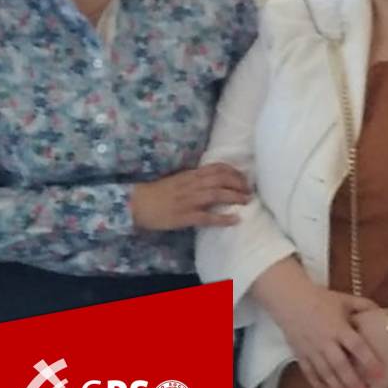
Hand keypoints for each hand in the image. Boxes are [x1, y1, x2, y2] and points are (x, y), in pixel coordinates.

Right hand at [128, 163, 249, 230]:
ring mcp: (189, 201)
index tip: (243, 177)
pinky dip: (223, 218)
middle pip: (220, 179)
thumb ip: (193, 179)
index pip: (216, 168)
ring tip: (246, 201)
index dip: (233, 171)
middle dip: (238, 183)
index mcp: (189, 175)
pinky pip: (207, 217)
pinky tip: (235, 219)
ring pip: (217, 194)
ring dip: (234, 196)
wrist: (138, 204)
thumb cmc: (157, 193)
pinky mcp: (185, 216)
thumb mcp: (177, 180)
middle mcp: (191, 185)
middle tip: (249, 190)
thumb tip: (212, 180)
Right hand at [267, 282, 384, 387]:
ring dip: (338, 387)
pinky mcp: (301, 354)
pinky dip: (319, 384)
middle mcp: (325, 340)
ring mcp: (311, 349)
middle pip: (340, 365)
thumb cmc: (318, 298)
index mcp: (338, 327)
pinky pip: (310, 373)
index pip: (356, 346)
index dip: (369, 360)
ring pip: (325, 373)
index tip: (380, 373)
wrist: (289, 298)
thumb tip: (382, 312)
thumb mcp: (343, 299)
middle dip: (353, 381)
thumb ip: (363, 305)